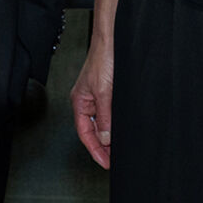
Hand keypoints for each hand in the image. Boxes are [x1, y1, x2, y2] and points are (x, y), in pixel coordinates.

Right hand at [70, 36, 114, 168]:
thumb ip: (105, 117)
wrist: (113, 40)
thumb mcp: (104, 92)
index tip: (105, 163)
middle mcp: (88, 101)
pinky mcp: (110, 92)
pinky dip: (115, 124)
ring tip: (118, 150)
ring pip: (103, 123)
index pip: (85, 133)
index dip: (95, 150)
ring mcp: (99, 96)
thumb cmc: (103, 58)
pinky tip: (122, 130)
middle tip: (113, 161)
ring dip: (110, 137)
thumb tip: (106, 138)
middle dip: (102, 147)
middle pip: (93, 131)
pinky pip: (110, 114)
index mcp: (80, 102)